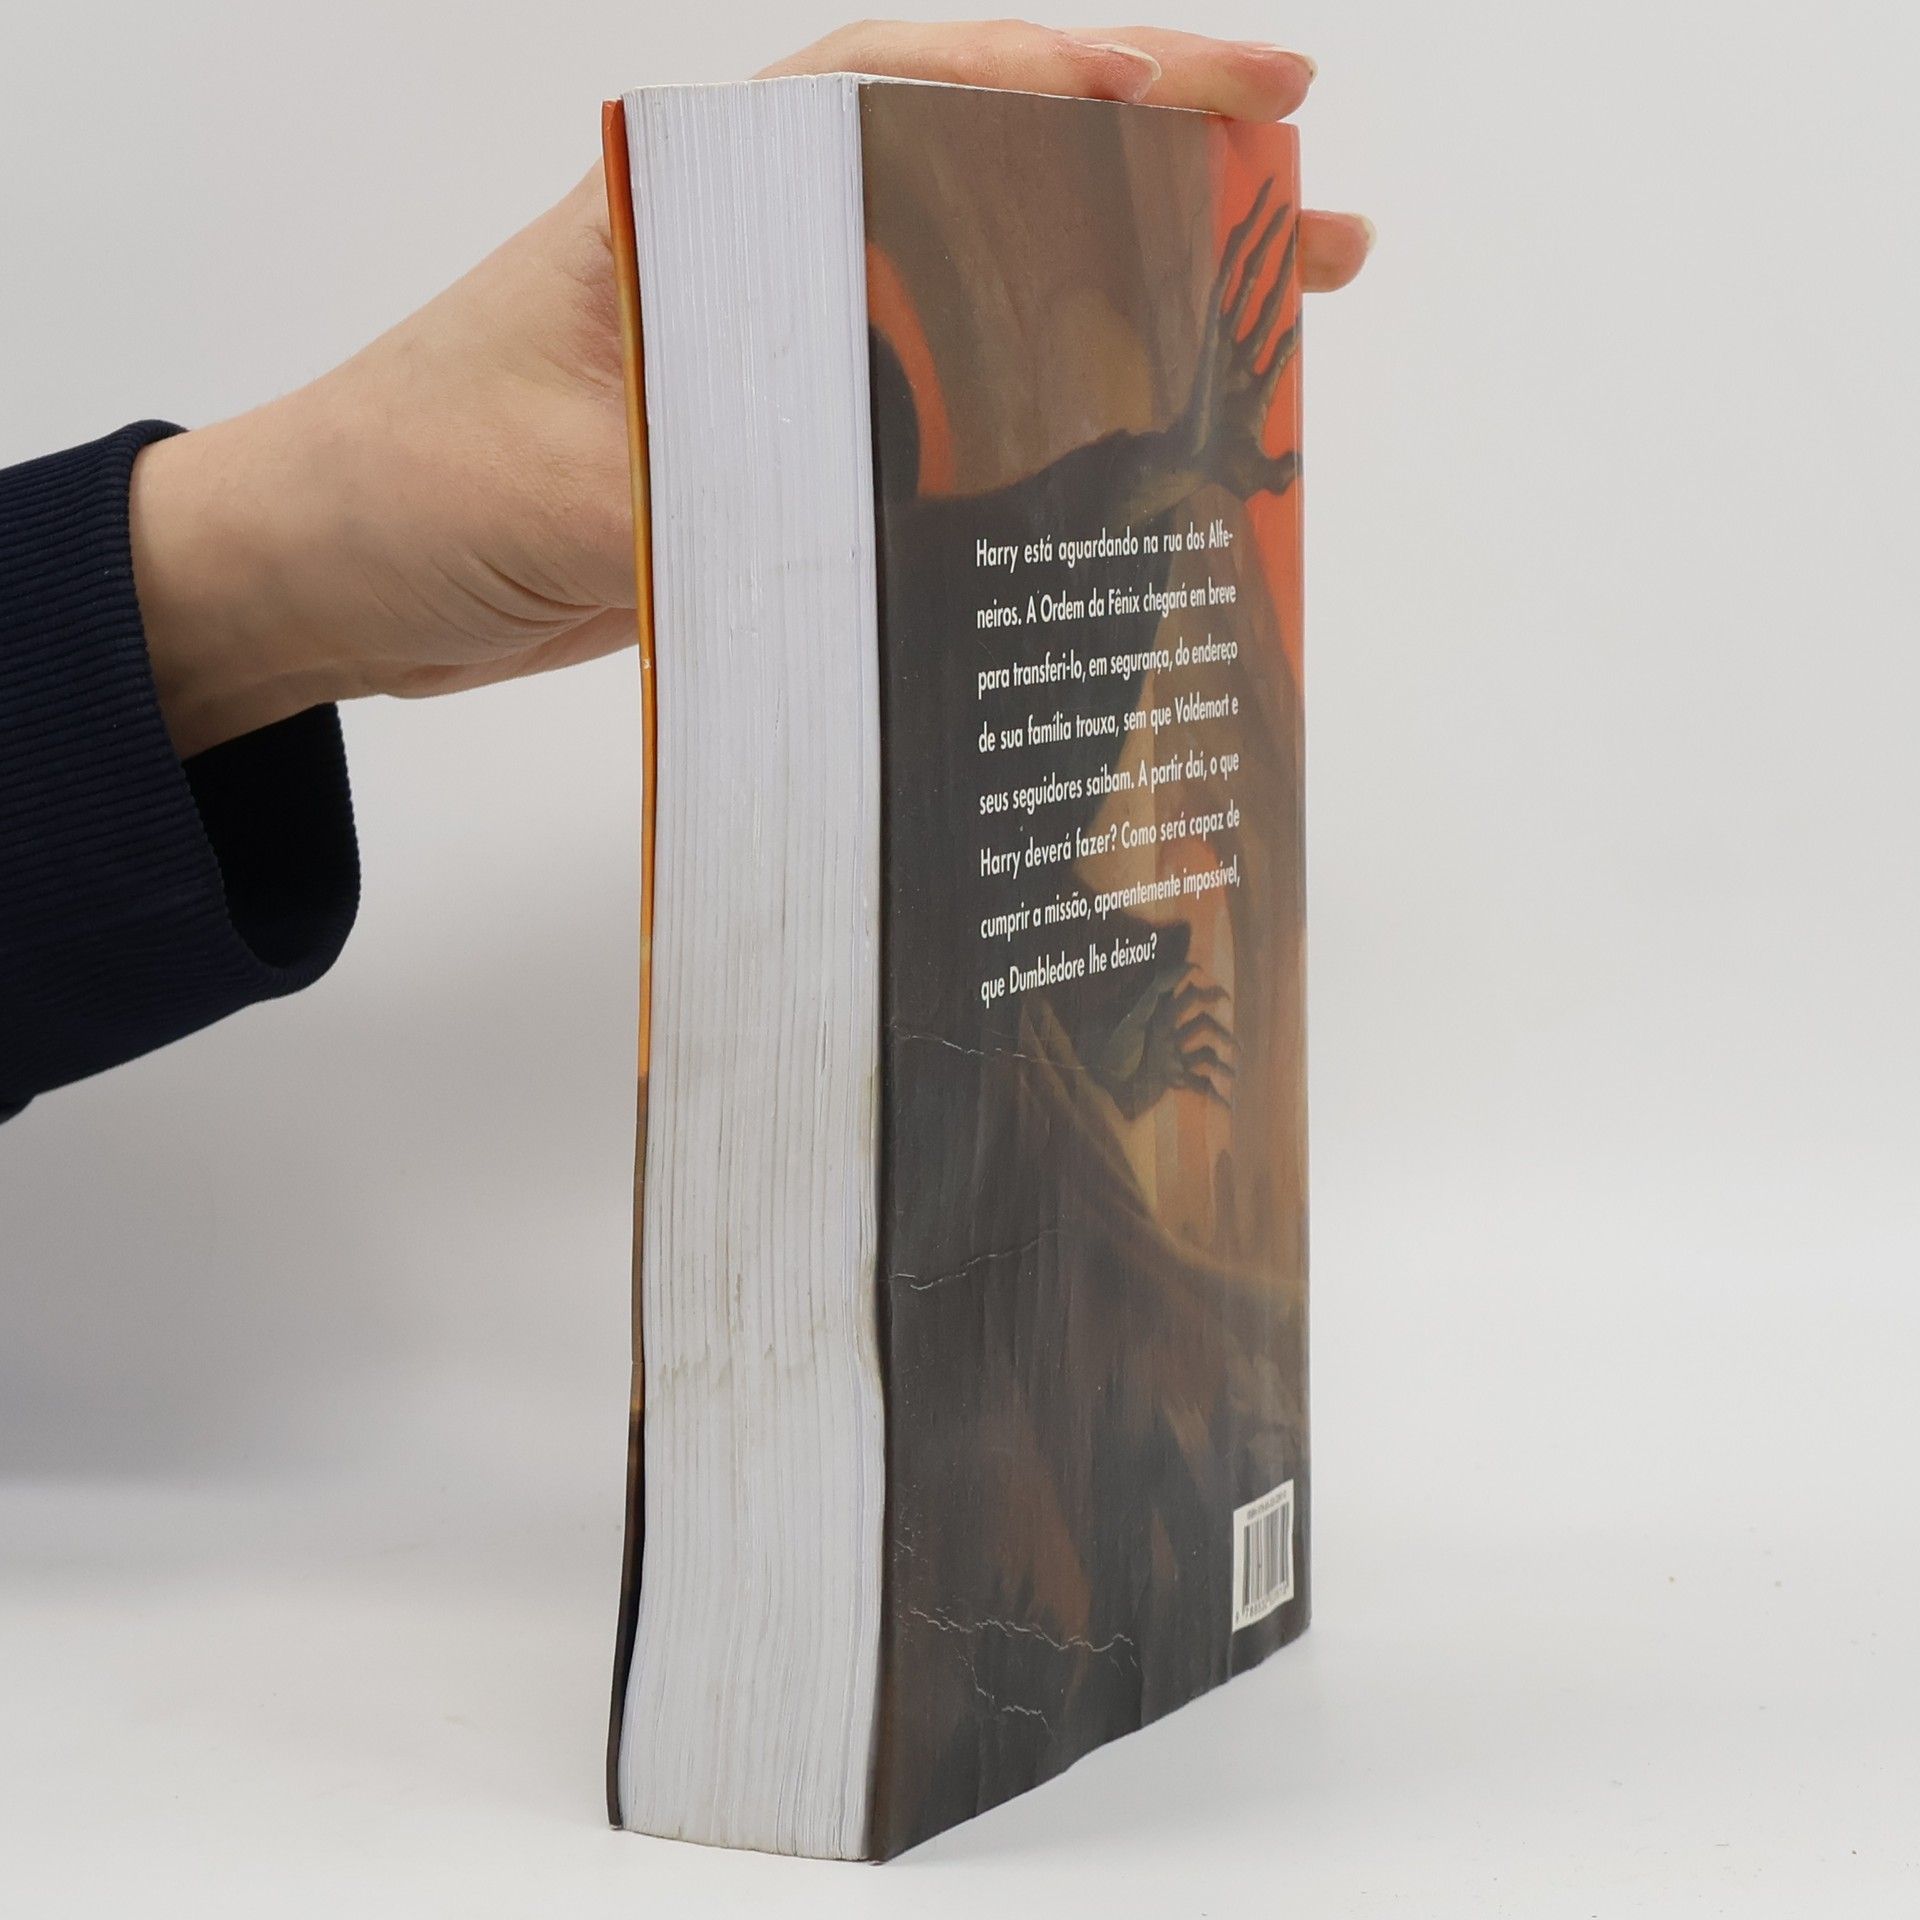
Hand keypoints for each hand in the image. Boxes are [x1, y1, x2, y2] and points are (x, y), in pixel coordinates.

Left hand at [131, 21, 1372, 758]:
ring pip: (980, 306)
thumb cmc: (413, 483)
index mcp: (708, 200)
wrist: (328, 575)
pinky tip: (1119, 458)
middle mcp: (759, 255)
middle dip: (1158, 187)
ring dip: (1119, 313)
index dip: (1094, 89)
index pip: (926, 98)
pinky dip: (1032, 429)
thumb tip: (932, 516)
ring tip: (1271, 325)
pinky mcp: (779, 452)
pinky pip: (935, 423)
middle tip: (1314, 218)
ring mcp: (777, 354)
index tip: (1238, 105)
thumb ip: (758, 484)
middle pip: (990, 187)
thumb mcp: (592, 485)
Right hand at [1174, 180, 1303, 502]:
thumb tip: (1301, 469)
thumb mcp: (1262, 474)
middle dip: (1279, 246)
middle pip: (1262, 287)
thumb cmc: (1221, 471)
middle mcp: (1238, 350)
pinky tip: (1245, 232)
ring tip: (1280, 203)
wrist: (1185, 470)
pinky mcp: (1211, 340)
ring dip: (1263, 241)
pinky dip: (1234, 261)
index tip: (1305, 261)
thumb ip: (1282, 471)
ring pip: (1247, 279)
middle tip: (1291, 206)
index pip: (1281, 325)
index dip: (1297, 291)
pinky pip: (1224, 292)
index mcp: (1253, 374)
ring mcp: (1224, 341)